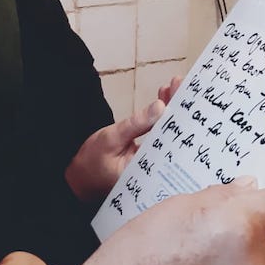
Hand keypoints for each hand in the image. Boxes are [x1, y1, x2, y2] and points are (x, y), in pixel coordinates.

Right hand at [66, 76, 182, 202]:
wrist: (78, 177)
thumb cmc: (91, 162)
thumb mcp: (112, 138)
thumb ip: (136, 124)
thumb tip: (160, 107)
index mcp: (151, 171)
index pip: (173, 142)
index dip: (181, 118)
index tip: (186, 97)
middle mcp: (156, 167)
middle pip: (174, 136)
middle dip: (180, 110)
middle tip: (184, 86)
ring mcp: (152, 161)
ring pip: (167, 133)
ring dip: (171, 110)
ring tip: (175, 87)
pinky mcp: (147, 154)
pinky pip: (158, 134)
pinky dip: (160, 117)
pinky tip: (163, 101)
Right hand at [74, 178, 264, 264]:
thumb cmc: (144, 247)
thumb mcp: (184, 204)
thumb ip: (225, 196)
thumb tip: (250, 187)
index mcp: (240, 225)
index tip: (261, 195)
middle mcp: (253, 258)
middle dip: (261, 223)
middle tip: (228, 220)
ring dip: (249, 247)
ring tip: (212, 244)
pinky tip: (208, 261)